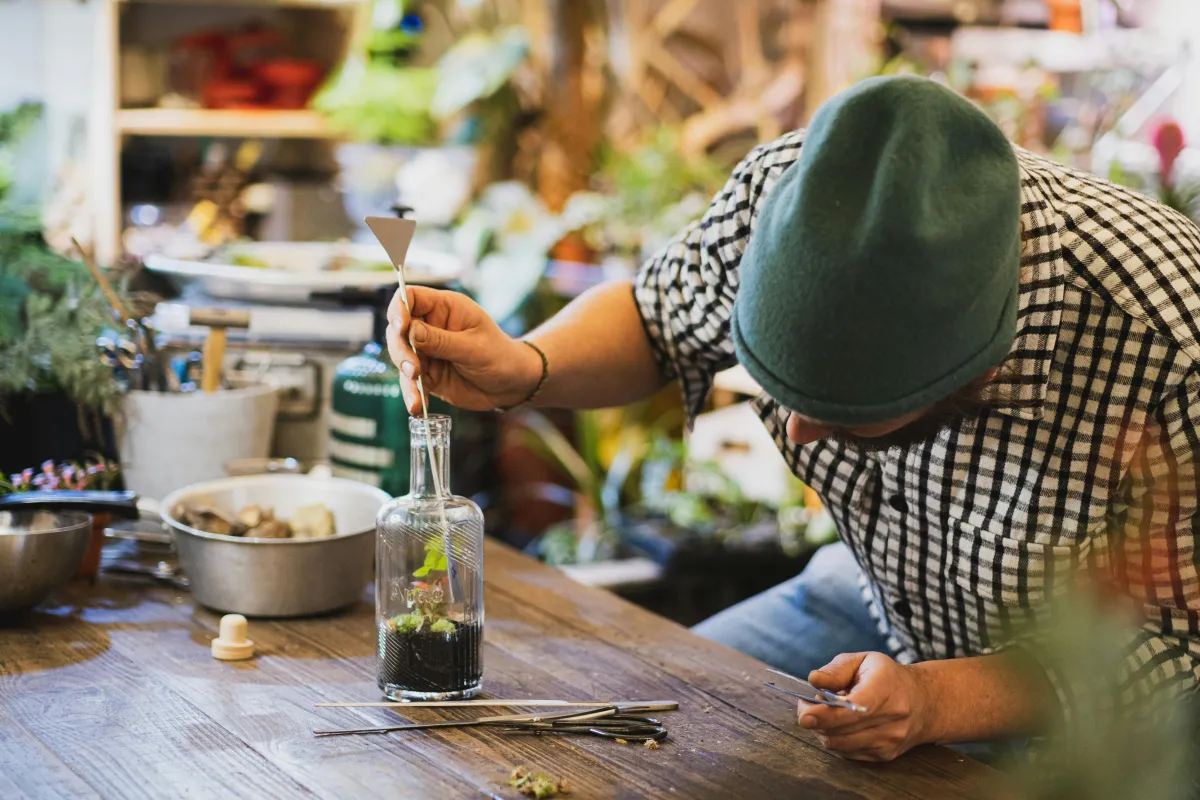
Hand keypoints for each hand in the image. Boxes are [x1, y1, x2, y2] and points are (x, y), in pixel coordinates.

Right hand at [386, 286, 541, 413]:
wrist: (511, 385)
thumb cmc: (499, 356)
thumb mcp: (474, 347)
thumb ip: (442, 340)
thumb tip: (410, 331)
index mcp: (445, 308)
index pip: (411, 297)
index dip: (399, 308)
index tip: (401, 327)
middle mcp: (431, 326)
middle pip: (398, 329)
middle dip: (401, 349)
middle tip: (413, 369)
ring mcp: (427, 351)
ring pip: (400, 356)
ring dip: (405, 374)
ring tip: (417, 390)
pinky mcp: (426, 374)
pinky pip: (410, 382)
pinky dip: (411, 394)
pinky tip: (417, 406)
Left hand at [796, 652, 937, 761]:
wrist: (924, 703)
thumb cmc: (888, 677)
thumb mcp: (864, 661)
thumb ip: (836, 670)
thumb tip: (814, 680)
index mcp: (886, 688)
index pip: (855, 708)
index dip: (827, 714)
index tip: (805, 715)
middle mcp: (893, 718)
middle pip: (843, 730)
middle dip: (817, 720)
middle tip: (809, 704)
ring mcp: (890, 740)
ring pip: (841, 745)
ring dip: (824, 730)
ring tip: (828, 712)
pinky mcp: (885, 755)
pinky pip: (847, 753)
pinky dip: (836, 739)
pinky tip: (841, 724)